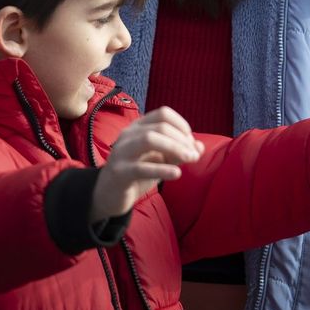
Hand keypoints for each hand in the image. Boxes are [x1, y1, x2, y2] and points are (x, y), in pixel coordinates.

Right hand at [91, 107, 202, 222]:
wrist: (109, 195)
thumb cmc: (137, 174)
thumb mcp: (160, 161)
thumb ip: (178, 153)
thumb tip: (200, 147)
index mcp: (138, 127)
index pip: (163, 114)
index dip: (181, 125)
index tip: (191, 142)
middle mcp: (128, 135)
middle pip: (160, 126)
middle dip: (182, 139)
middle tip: (194, 155)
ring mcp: (121, 152)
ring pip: (149, 139)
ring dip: (174, 148)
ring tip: (190, 159)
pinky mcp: (119, 172)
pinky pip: (141, 167)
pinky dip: (162, 169)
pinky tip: (177, 173)